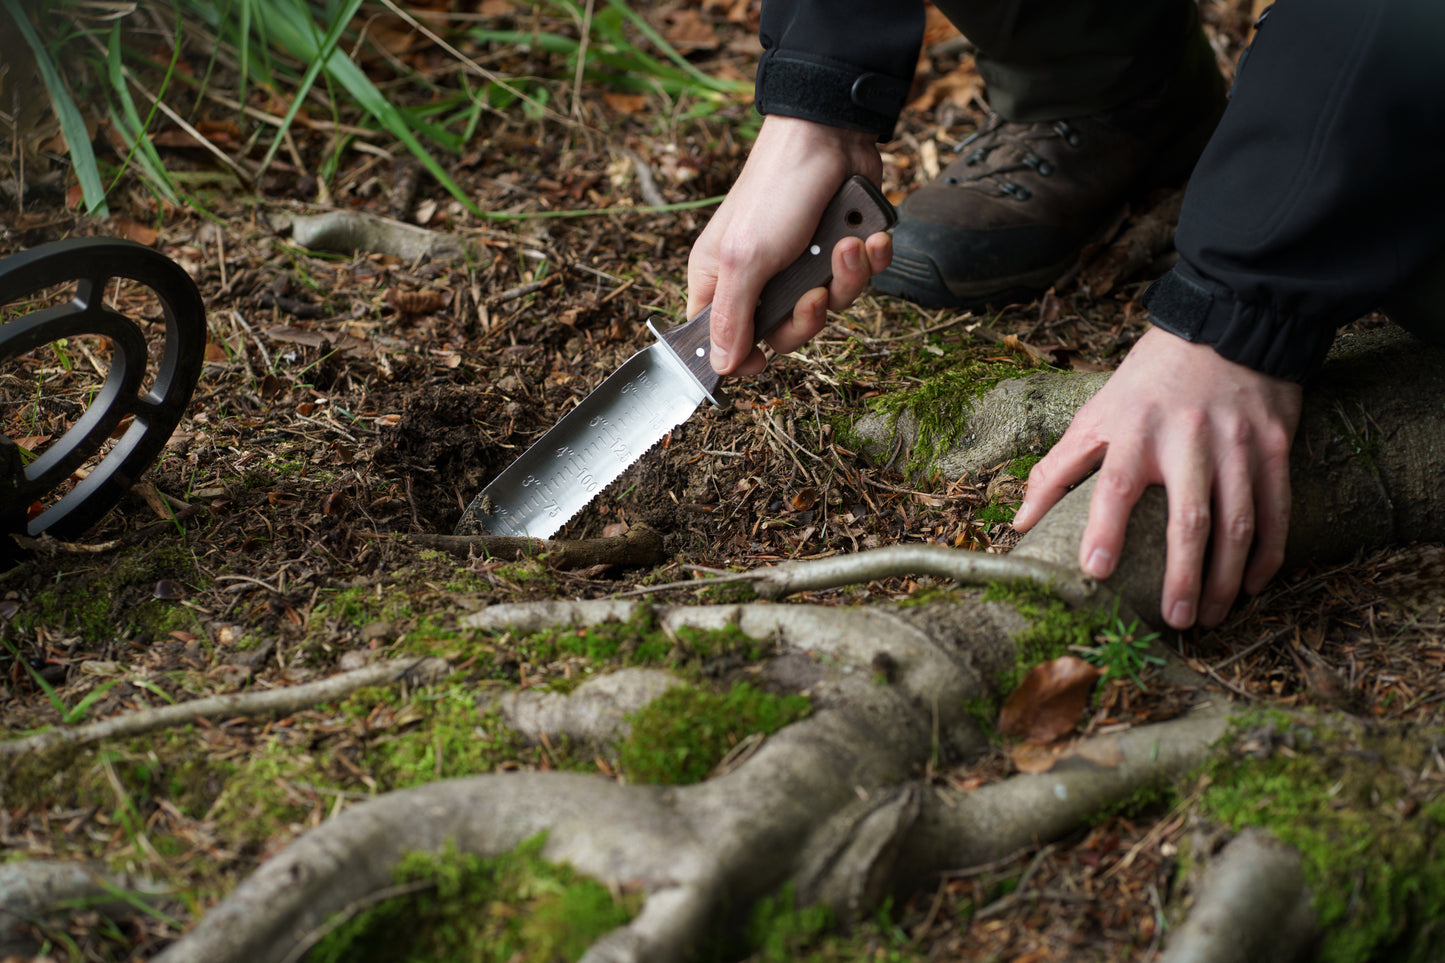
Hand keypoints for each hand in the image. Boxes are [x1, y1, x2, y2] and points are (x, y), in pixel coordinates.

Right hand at [688, 115, 892, 375]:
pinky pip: (858, 280)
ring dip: (846, 277)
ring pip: (828, 307)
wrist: (830, 136)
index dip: (742, 357)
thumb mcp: (746, 260)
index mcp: (720, 280)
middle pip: (784, 333)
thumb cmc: (777, 190)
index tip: (761, 362)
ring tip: (849, 244)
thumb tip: (719, 366)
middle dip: (810, 315)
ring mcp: (801, 265)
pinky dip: (869, 258)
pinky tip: (868, 235)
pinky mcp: (837, 251)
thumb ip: (732, 318)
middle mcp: (758, 277)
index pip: (722, 340)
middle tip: (816, 293)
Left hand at [1012, 326, 1303, 628]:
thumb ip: (1057, 469)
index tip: (1096, 571)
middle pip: (1190, 518)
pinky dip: (1268, 551)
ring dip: (1227, 577)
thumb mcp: (1095, 413)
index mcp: (1135, 429)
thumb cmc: (1149, 381)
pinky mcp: (1275, 444)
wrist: (1227, 323)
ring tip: (1212, 617)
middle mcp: (1188, 439)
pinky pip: (1276, 508)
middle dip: (1183, 576)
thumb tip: (1020, 523)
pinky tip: (1254, 585)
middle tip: (1176, 621)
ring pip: (1238, 522)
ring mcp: (1237, 443)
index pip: (1116, 484)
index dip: (1105, 529)